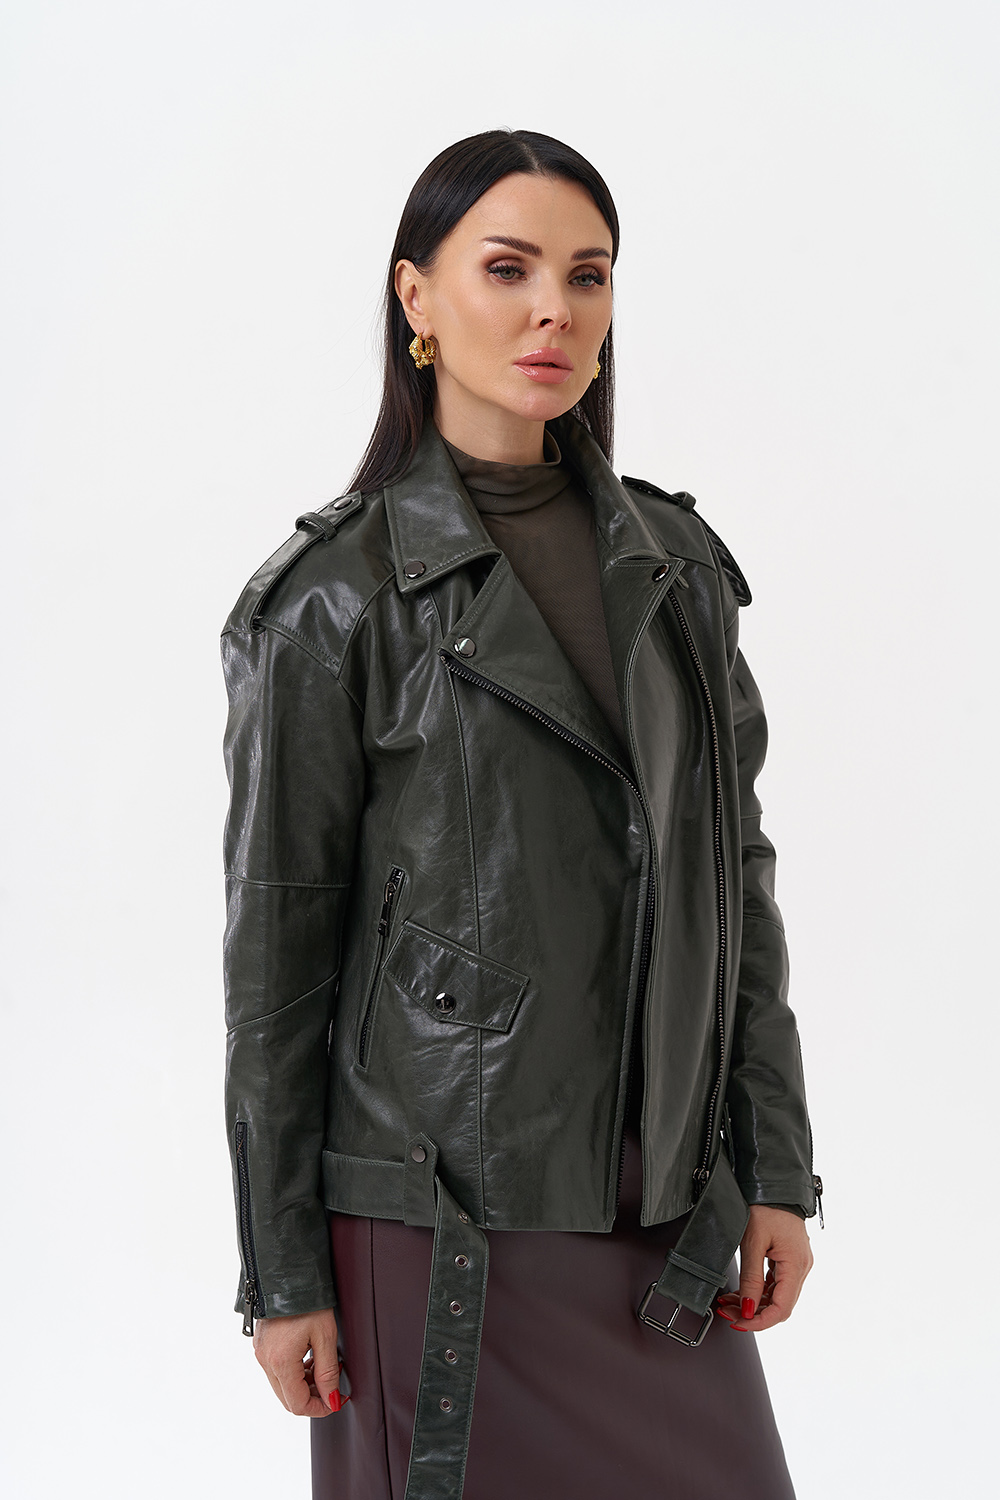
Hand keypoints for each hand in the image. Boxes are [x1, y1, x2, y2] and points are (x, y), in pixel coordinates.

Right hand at [252, 1307, 344, 1415]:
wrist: (289, 1273)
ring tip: (325, 1366)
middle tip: (333, 1384)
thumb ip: (328, 1372)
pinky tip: (311, 1357)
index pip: (298, 1404)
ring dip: (304, 1384)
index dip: (320, 1408)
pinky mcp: (262, 1345)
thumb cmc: (309, 1300)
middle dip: (312, 1398)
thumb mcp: (325, 1336)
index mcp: (280, 1362)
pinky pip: (276, 1370)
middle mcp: (265, 1360)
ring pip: (282, 1386)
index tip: (337, 1400)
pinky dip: (294, 1372)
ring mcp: (261, 1352)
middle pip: (287, 1398)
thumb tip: (331, 1399)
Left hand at [715, 1205, 813, 1332]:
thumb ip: (751, 1278)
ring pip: (776, 1297)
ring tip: (727, 1304)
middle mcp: (801, 1268)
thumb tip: (747, 1308)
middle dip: (752, 1314)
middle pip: (779, 1306)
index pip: (782, 1308)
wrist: (773, 1185)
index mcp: (796, 1265)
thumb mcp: (752, 1242)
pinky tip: (740, 1293)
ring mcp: (796, 1264)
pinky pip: (775, 1284)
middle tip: (727, 1313)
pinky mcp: (789, 1260)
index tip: (739, 1322)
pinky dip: (758, 1291)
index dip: (760, 1322)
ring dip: (753, 1304)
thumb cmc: (765, 1206)